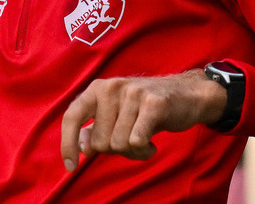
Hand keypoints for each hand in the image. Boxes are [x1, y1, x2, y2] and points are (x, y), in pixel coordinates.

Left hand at [59, 69, 225, 171]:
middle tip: (131, 138)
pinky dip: (144, 151)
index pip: (72, 116)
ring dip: (133, 152)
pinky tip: (152, 143)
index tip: (71, 166)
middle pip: (100, 141)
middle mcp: (112, 87)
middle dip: (115, 149)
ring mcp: (133, 93)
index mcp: (98, 88)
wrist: (187, 95)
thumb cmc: (146, 109)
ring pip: (119, 145)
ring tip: (144, 139)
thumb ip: (96, 128)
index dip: (67, 144)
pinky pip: (137, 142)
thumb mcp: (117, 114)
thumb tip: (82, 146)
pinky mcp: (153, 103)